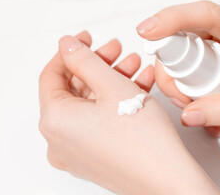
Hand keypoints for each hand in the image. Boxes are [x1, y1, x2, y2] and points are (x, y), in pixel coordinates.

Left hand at [39, 31, 219, 194]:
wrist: (168, 181)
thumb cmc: (143, 141)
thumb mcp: (111, 85)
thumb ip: (84, 59)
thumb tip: (67, 45)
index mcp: (55, 121)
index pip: (51, 74)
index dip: (70, 51)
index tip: (86, 38)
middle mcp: (59, 140)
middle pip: (73, 89)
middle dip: (97, 65)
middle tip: (116, 51)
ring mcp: (76, 152)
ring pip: (88, 105)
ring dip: (110, 82)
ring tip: (134, 67)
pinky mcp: (93, 157)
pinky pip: (97, 121)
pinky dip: (113, 102)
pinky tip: (137, 87)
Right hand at [137, 1, 219, 135]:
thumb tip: (190, 115)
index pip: (203, 13)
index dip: (170, 19)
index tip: (145, 32)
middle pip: (180, 37)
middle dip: (172, 72)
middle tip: (187, 101)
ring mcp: (218, 36)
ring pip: (179, 51)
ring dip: (180, 81)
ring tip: (200, 105)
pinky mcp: (213, 46)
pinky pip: (188, 60)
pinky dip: (188, 82)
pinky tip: (202, 101)